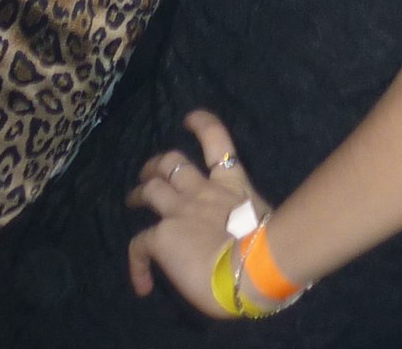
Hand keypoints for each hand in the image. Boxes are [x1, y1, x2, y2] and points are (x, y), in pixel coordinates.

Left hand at [126, 111, 268, 315]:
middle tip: (148, 173)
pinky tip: (143, 283)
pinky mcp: (163, 234)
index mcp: (232, 184)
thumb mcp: (262, 221)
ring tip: (134, 201)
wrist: (253, 266)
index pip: (216, 140)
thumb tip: (244, 237)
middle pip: (172, 162)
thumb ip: (246, 220)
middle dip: (157, 165)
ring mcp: (180, 210)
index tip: (188, 119)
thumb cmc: (268, 248)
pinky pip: (139, 244)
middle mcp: (203, 191)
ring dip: (140, 193)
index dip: (201, 125)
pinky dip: (137, 263)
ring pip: (151, 189)